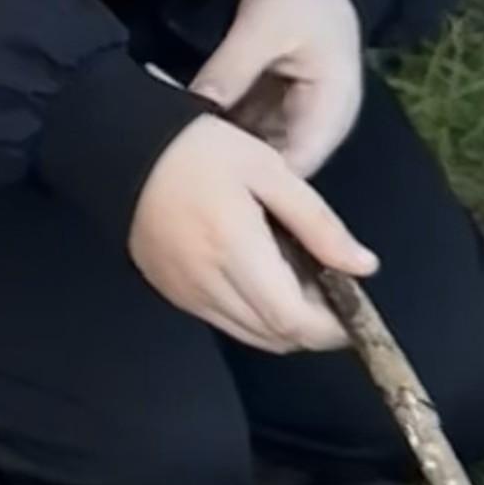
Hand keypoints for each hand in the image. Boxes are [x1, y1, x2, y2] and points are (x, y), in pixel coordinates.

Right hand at [129, 115, 378, 353]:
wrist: (119, 147)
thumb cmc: (200, 149)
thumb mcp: (270, 170)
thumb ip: (318, 222)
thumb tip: (364, 266)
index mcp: (235, 249)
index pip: (294, 320)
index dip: (332, 328)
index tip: (354, 309)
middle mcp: (207, 283)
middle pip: (275, 337)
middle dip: (312, 325)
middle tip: (328, 286)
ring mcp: (184, 293)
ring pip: (251, 335)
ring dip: (283, 322)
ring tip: (295, 278)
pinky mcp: (170, 292)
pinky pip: (223, 320)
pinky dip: (252, 313)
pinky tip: (258, 276)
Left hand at [190, 0, 366, 178]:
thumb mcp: (264, 26)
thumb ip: (232, 68)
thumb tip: (194, 107)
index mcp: (329, 113)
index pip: (293, 170)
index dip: (252, 181)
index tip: (202, 170)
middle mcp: (316, 128)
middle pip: (272, 169)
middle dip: (228, 166)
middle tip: (177, 152)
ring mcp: (294, 122)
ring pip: (254, 153)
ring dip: (220, 149)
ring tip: (177, 141)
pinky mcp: (274, 113)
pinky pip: (245, 132)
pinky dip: (220, 129)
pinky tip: (188, 125)